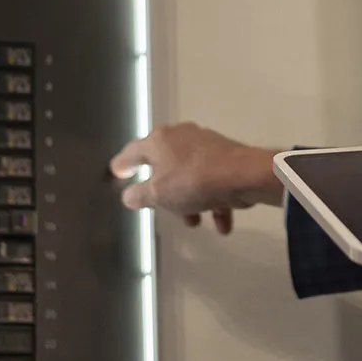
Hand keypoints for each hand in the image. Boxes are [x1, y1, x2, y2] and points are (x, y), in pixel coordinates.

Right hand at [109, 122, 283, 233]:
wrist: (243, 175)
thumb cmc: (193, 181)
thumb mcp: (158, 194)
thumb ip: (139, 196)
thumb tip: (129, 196)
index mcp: (159, 141)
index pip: (133, 152)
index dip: (123, 165)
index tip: (117, 172)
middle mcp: (180, 137)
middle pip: (163, 167)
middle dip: (165, 194)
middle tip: (165, 210)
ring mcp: (205, 145)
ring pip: (189, 177)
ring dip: (190, 202)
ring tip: (195, 222)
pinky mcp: (225, 156)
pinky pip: (211, 181)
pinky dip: (213, 201)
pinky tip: (220, 223)